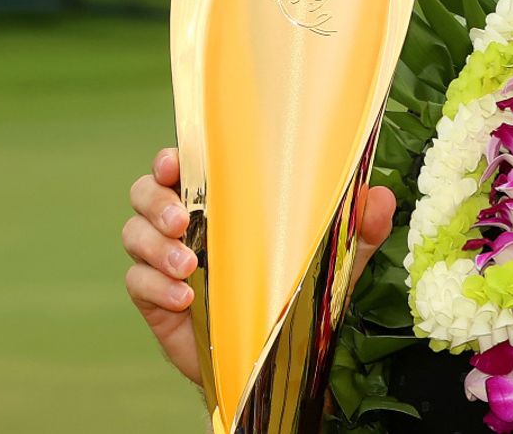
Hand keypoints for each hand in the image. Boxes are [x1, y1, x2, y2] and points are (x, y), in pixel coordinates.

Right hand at [122, 147, 396, 384]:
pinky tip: (184, 299)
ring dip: (156, 246)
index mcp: (224, 201)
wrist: (275, 354)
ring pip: (134, 235)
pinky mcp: (156, 299)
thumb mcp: (337, 259)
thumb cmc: (299, 290)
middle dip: (156, 200)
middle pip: (145, 193)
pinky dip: (156, 286)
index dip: (172, 158)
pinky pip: (137, 282)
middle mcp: (188, 223)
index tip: (175, 162)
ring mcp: (167, 260)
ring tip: (190, 266)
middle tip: (182, 218)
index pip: (186, 165)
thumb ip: (359, 227)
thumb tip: (378, 196)